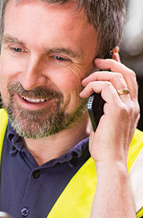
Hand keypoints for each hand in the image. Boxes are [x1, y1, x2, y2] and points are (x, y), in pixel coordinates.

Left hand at [79, 49, 139, 164]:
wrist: (110, 160)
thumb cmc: (105, 145)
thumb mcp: (102, 123)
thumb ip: (101, 109)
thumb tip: (90, 100)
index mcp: (130, 106)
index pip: (128, 79)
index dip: (119, 65)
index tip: (108, 57)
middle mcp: (132, 104)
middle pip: (126, 73)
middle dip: (110, 62)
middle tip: (95, 61)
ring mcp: (127, 107)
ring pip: (116, 78)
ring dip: (97, 75)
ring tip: (84, 82)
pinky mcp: (118, 110)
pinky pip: (106, 88)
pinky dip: (93, 86)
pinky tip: (84, 93)